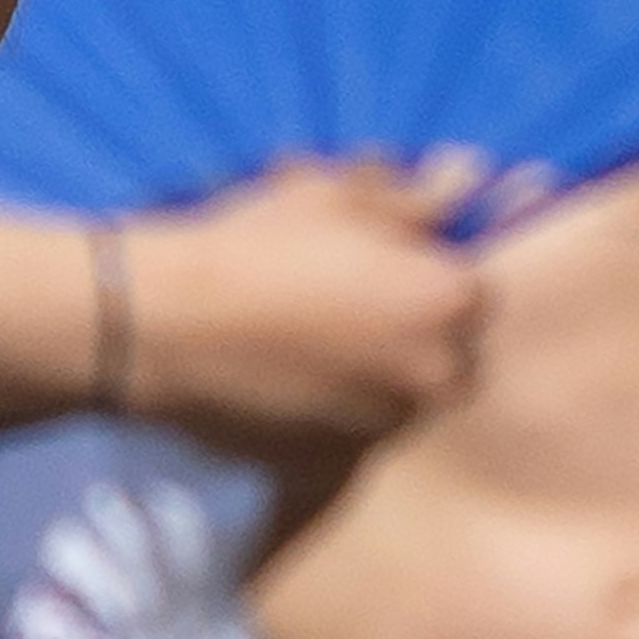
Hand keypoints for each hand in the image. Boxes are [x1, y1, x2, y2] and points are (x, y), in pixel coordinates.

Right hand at [110, 157, 485, 450]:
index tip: (389, 267)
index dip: (433, 276)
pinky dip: (338, 407)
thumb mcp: (342, 198)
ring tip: (315, 338)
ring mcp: (384, 425)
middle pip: (451, 354)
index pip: (476, 295)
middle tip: (352, 305)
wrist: (163, 322)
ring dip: (380, 371)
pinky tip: (291, 375)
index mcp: (449, 303)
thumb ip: (419, 197)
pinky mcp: (334, 463)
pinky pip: (356, 431)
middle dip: (417, 330)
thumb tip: (474, 175)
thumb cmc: (258, 244)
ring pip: (404, 396)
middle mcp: (433, 373)